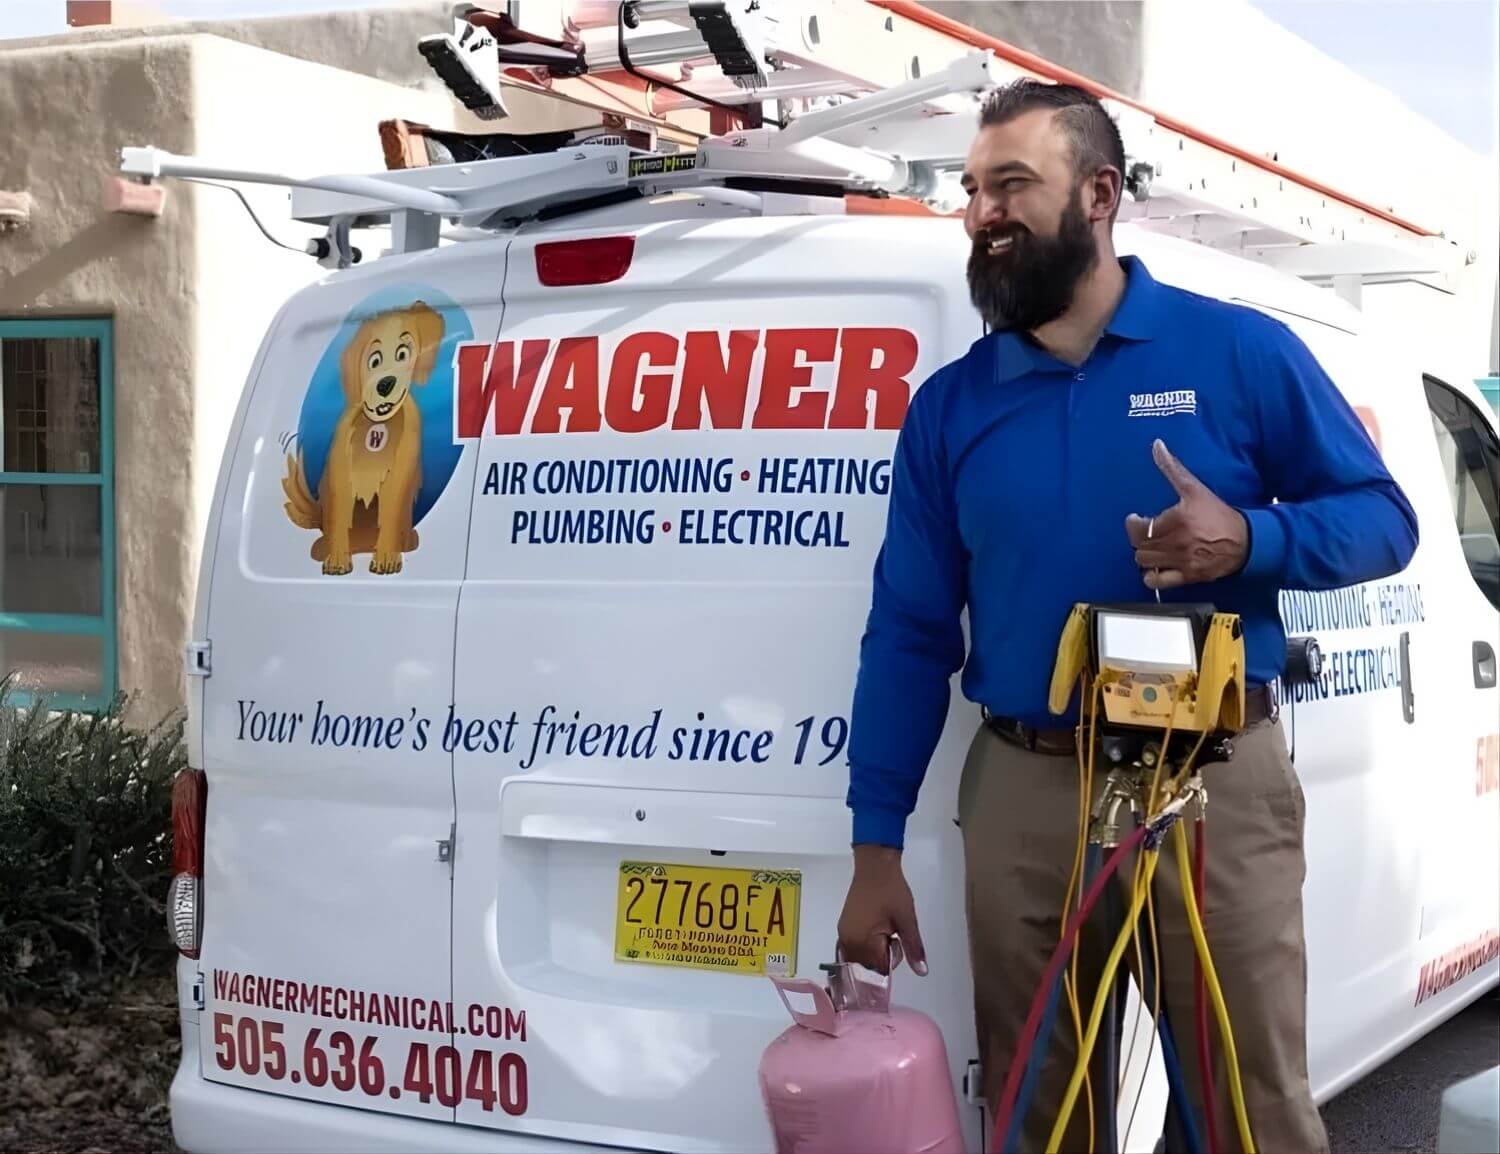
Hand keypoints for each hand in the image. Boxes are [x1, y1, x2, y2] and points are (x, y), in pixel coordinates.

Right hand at [836, 846, 927, 975]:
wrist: (875, 866)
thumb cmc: (891, 891)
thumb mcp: (907, 919)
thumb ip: (913, 948)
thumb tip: (922, 972)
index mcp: (863, 942)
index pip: (877, 970)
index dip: (892, 961)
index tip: (898, 943)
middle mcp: (848, 942)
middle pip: (866, 967)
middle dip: (882, 959)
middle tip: (893, 935)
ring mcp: (844, 934)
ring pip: (859, 959)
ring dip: (873, 953)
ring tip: (885, 932)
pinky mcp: (844, 926)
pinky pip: (852, 948)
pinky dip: (864, 947)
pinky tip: (875, 933)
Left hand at [1125, 440, 1248, 590]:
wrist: (1246, 541)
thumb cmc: (1220, 515)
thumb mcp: (1195, 488)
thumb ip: (1173, 468)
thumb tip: (1157, 446)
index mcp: (1177, 521)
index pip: (1139, 529)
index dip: (1132, 524)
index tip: (1135, 519)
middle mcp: (1177, 543)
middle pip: (1140, 547)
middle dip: (1139, 538)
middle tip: (1144, 532)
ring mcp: (1181, 562)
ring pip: (1145, 563)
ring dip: (1144, 555)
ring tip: (1151, 547)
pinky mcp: (1188, 576)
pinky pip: (1158, 582)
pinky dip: (1151, 577)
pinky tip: (1155, 568)